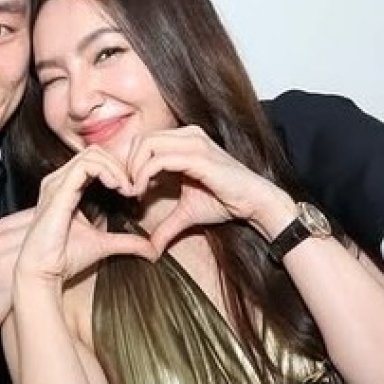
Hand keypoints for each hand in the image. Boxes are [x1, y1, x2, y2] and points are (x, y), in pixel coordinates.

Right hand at [17, 146, 157, 286]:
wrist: (43, 271)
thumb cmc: (64, 257)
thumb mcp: (104, 244)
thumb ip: (127, 241)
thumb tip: (152, 249)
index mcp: (66, 187)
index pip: (95, 160)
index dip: (118, 169)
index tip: (134, 190)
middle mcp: (58, 181)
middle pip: (95, 152)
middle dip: (119, 165)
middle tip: (133, 187)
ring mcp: (56, 183)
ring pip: (92, 154)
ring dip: (116, 168)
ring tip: (127, 188)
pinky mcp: (58, 191)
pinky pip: (85, 166)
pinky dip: (107, 171)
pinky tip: (118, 187)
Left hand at [125, 125, 293, 249]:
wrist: (256, 202)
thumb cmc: (226, 201)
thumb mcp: (187, 213)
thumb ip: (166, 225)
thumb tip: (149, 249)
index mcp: (184, 140)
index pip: (143, 141)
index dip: (129, 164)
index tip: (127, 190)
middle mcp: (187, 135)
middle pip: (140, 139)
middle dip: (127, 165)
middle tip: (127, 191)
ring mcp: (193, 142)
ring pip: (145, 145)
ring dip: (132, 170)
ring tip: (133, 192)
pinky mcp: (197, 156)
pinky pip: (158, 160)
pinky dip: (143, 175)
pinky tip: (141, 192)